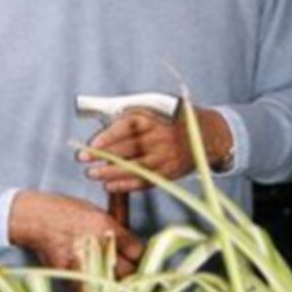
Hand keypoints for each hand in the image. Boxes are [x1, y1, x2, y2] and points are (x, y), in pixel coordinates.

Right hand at [8, 190, 143, 277]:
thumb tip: (134, 245)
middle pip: (130, 271)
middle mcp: (98, 245)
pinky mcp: (71, 277)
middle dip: (131, 271)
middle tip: (127, 270)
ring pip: (113, 286)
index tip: (136, 257)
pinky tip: (97, 286)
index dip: (138, 255)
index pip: (138, 251)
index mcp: (106, 227)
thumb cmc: (66, 211)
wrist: (36, 219)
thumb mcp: (96, 212)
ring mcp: (84, 263)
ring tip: (113, 281)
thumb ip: (117, 228)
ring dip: (116, 285)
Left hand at [78, 107, 231, 192]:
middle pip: (128, 149)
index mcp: (156, 119)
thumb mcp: (156, 106)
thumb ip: (131, 113)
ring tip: (92, 174)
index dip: (108, 136)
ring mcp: (167, 158)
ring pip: (135, 168)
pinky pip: (145, 181)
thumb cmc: (175, 118)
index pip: (128, 127)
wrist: (208, 135)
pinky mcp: (170, 173)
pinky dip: (126, 185)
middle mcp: (162, 139)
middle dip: (103, 155)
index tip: (91, 143)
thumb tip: (99, 116)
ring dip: (111, 173)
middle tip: (83, 158)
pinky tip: (110, 185)